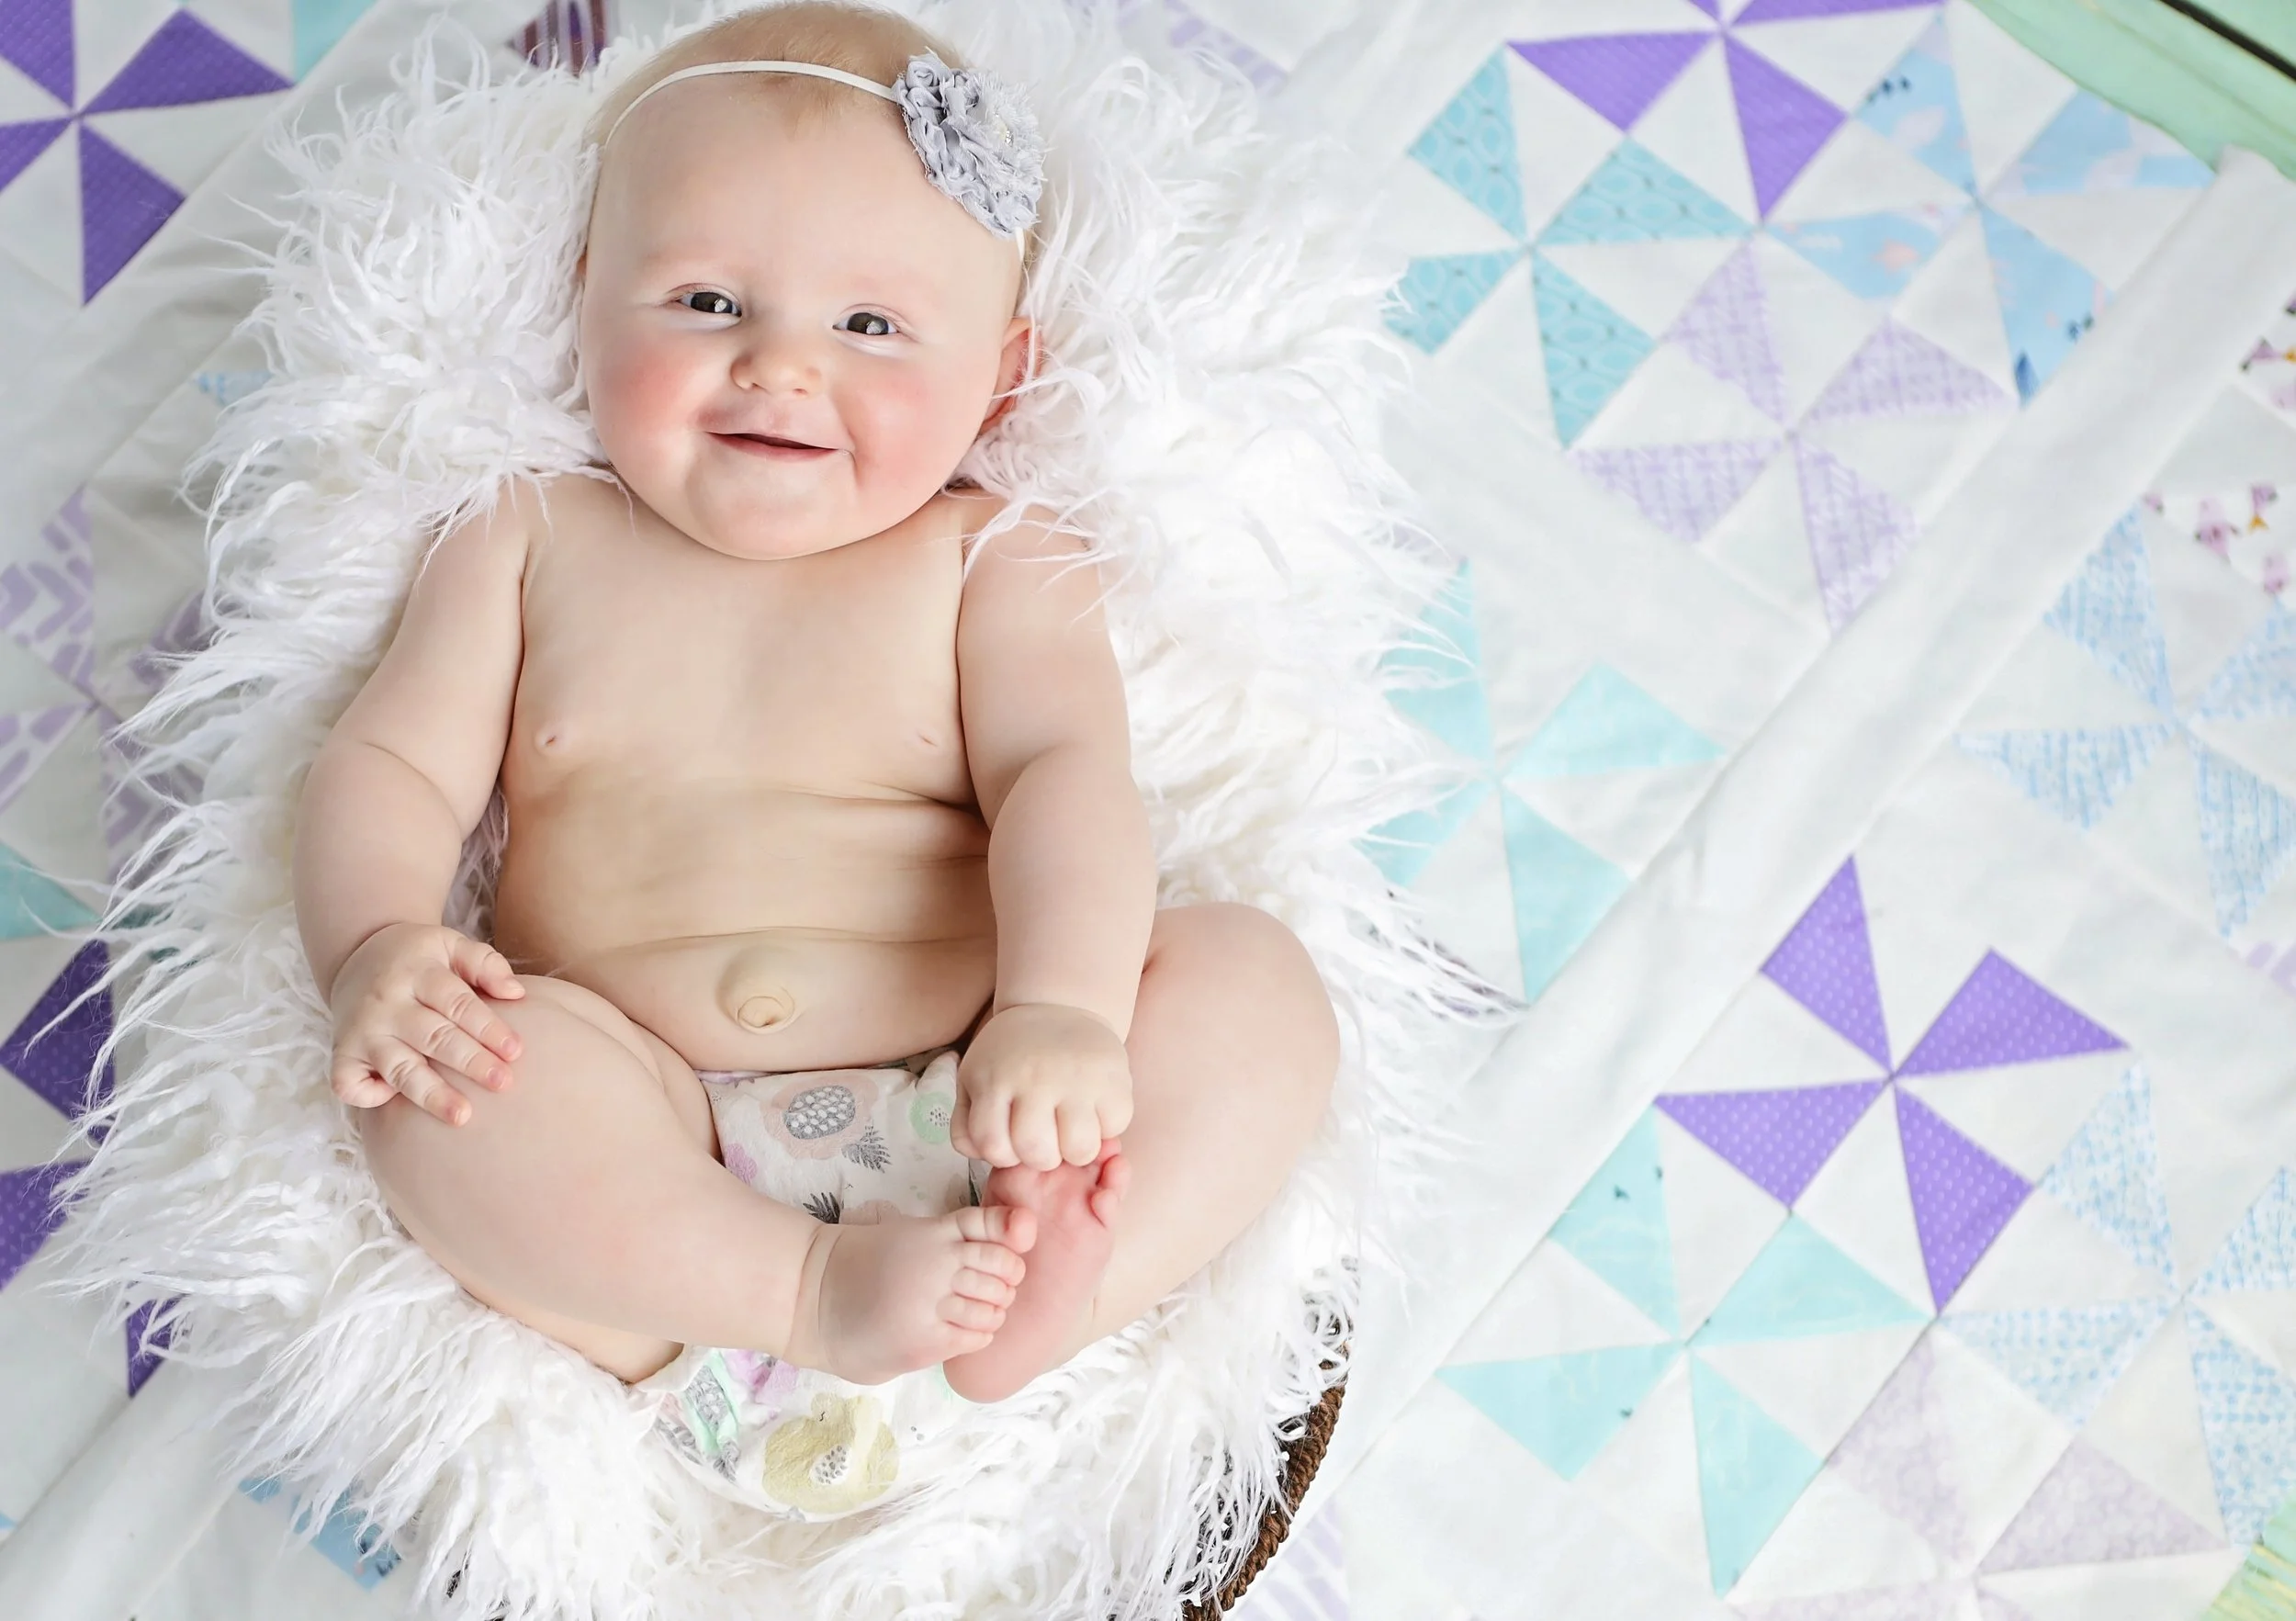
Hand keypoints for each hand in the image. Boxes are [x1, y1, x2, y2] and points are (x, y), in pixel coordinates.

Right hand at [327, 922, 524, 1124]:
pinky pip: (348, 1083)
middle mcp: (386, 1003)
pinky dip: (367, 1096)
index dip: (487, 1028)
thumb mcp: (450, 945)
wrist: (359, 956)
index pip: (457, 1003)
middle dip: (470, 1062)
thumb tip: (517, 993)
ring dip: (431, 1094)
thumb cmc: (419, 959)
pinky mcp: (342, 1053)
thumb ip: (485, 963)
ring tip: (462, 1116)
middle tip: (503, 1083)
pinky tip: (394, 1101)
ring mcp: (361, 1031)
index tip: (516, 1051)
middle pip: (433, 1037)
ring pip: (398, 1068)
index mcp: (417, 972)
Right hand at [789, 1205, 1032, 1384]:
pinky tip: (959, 1332)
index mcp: (936, 1231)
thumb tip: (1021, 1232)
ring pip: (995, 1306)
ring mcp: (932, 1300)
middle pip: (1004, 1267)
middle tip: (988, 1292)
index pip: (997, 1227)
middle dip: (1005, 1283)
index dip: (1010, 1246)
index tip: (999, 1261)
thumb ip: (956, 1235)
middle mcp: (939, 1261)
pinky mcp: (925, 1338)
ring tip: (971, 1315)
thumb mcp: (911, 1234)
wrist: (816, 1298)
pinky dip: (978, 1335)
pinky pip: (977, 1336)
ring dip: (992, 1313)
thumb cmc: (866, 1265)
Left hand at [951, 1003, 1132, 1170]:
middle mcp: (1036, 1079)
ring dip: (1076, 1151)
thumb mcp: (974, 1079)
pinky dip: (1107, 1127)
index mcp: (995, 1080)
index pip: (993, 1146)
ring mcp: (1078, 1079)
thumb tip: (981, 1155)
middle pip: (1037, 1152)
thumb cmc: (1012, 1055)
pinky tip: (1095, 1111)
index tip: (1014, 1139)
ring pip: (1079, 1149)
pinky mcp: (1114, 1078)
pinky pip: (1115, 1127)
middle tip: (1046, 1139)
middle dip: (1041, 1157)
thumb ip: (966, 1124)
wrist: (1057, 1006)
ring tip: (1072, 1132)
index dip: (1004, 1155)